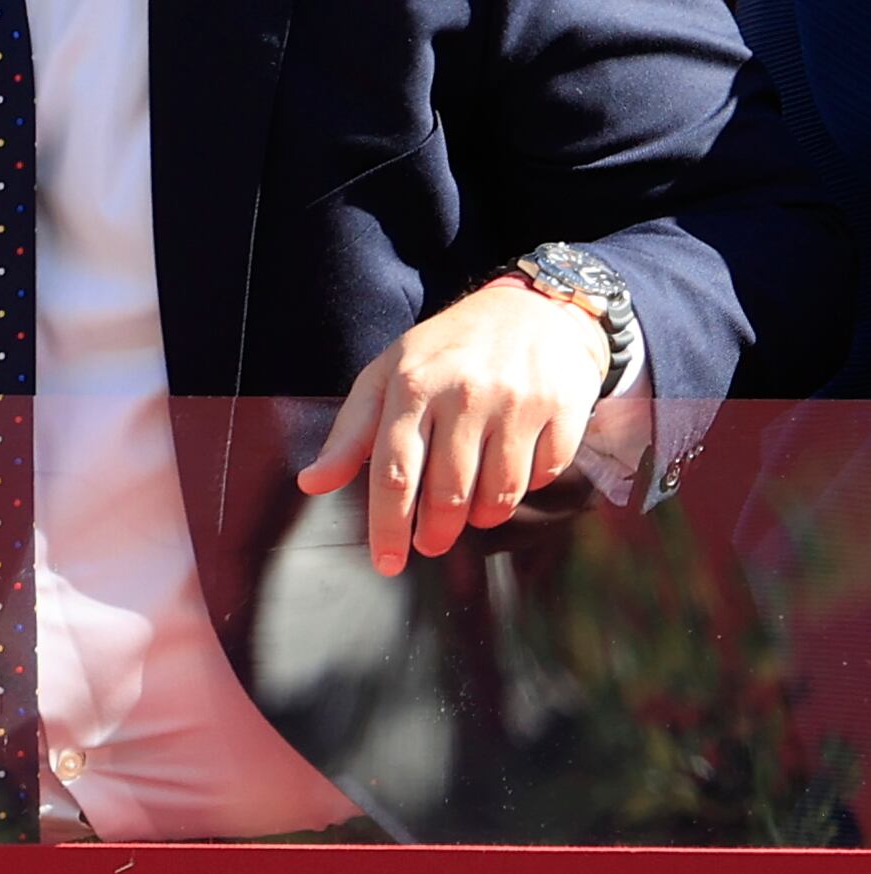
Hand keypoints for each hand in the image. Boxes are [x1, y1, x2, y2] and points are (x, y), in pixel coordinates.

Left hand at [294, 278, 610, 573]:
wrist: (532, 309)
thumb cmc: (446, 351)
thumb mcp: (386, 377)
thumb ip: (350, 434)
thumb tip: (312, 484)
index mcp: (412, 385)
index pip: (394, 473)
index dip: (388, 528)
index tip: (387, 564)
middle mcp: (465, 393)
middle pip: (448, 493)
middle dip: (436, 532)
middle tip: (431, 543)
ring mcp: (517, 401)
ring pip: (498, 494)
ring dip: (482, 516)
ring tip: (469, 512)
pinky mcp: (563, 409)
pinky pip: (542, 475)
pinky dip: (527, 487)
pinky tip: (512, 473)